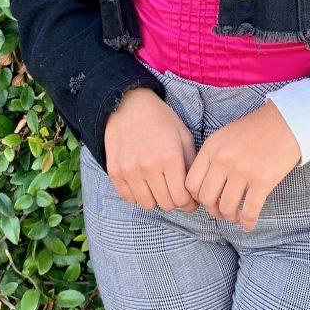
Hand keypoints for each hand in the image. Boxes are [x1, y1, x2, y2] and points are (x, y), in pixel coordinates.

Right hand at [103, 87, 200, 212]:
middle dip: (174, 200)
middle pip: (166, 205)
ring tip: (158, 186)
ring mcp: (129, 170)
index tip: (190, 200)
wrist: (128, 104)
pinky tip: (143, 183)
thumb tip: (195, 192)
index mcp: (169, 157)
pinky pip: (129, 198)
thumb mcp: (183, 136)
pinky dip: (138, 195)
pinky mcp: (115, 172)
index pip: (182, 199)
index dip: (189, 203)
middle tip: (174, 191)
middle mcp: (149, 166)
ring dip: (155, 199)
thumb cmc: (161, 119)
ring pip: (147, 205)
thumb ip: (191, 164)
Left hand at [185, 102, 300, 231]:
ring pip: (226, 208)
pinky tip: (248, 225)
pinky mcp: (262, 181)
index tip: (206, 200)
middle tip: (220, 211)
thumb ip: (211, 158)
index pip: (191, 183)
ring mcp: (243, 171)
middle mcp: (224, 160)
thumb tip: (202, 188)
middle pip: (206, 199)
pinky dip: (247, 223)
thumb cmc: (254, 130)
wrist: (285, 122)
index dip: (196, 197)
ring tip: (235, 216)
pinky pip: (249, 212)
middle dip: (212, 210)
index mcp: (212, 148)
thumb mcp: (224, 136)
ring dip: (230, 217)